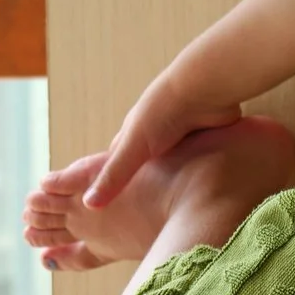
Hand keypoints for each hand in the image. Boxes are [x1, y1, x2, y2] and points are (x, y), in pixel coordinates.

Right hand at [82, 54, 243, 208]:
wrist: (205, 88)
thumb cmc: (165, 112)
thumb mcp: (133, 148)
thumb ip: (114, 177)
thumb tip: (87, 205)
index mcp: (135, 131)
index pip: (119, 160)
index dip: (115, 179)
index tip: (112, 202)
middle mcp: (157, 131)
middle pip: (148, 162)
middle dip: (147, 180)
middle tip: (145, 206)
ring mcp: (182, 134)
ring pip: (176, 161)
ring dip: (176, 174)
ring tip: (175, 200)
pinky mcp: (207, 136)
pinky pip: (201, 157)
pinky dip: (200, 168)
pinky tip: (202, 184)